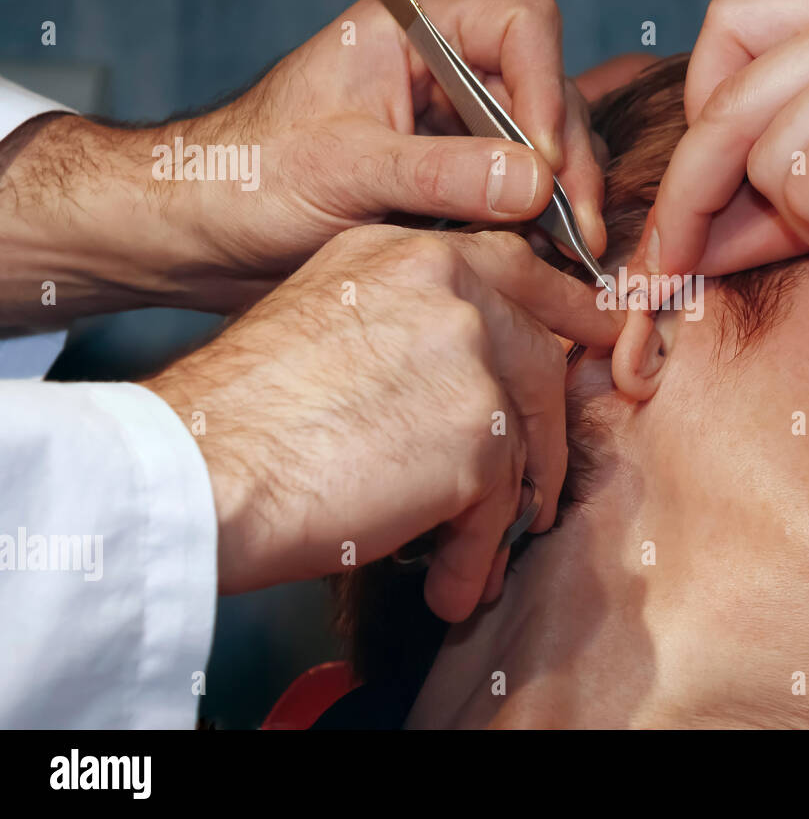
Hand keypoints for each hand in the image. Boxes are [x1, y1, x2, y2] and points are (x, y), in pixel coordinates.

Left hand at [0, 0, 605, 322]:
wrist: (201, 235)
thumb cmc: (245, 178)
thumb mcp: (342, 170)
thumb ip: (439, 173)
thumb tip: (538, 183)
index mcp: (412, 33)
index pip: (521, 28)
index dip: (549, 90)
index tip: (545, 165)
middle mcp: (442, 73)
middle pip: (549, 94)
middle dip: (569, 163)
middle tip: (578, 233)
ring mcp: (453, 129)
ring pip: (544, 149)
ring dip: (561, 201)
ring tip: (570, 258)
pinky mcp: (453, 181)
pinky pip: (518, 194)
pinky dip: (537, 227)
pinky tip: (546, 264)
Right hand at [142, 226, 620, 620]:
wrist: (199, 466)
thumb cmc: (244, 412)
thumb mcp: (330, 324)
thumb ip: (413, 330)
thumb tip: (483, 385)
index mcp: (408, 249)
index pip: (517, 272)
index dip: (563, 318)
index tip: (590, 349)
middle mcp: (450, 282)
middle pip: (538, 358)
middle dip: (546, 434)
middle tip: (538, 489)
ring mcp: (470, 352)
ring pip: (521, 442)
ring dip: (501, 513)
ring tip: (470, 558)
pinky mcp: (478, 431)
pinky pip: (499, 504)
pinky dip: (474, 551)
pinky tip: (447, 580)